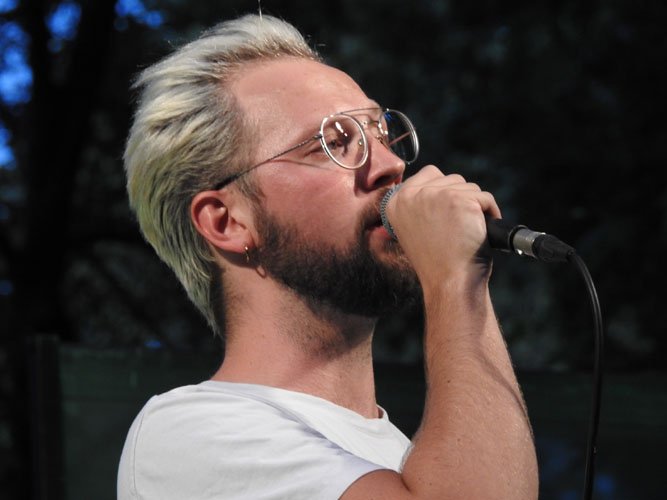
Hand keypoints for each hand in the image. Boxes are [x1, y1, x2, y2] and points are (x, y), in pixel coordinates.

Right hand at [385, 166, 500, 285]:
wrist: (449, 281)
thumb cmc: (437, 262)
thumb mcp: (415, 228)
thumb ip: (421, 205)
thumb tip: (441, 188)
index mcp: (395, 202)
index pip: (429, 174)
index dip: (445, 191)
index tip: (449, 215)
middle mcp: (410, 195)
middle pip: (451, 179)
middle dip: (462, 199)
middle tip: (459, 227)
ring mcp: (434, 195)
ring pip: (469, 187)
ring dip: (476, 207)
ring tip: (468, 232)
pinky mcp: (458, 200)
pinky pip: (485, 198)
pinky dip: (491, 213)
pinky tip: (481, 232)